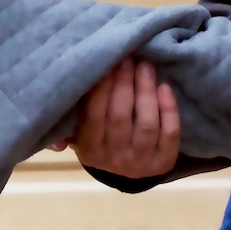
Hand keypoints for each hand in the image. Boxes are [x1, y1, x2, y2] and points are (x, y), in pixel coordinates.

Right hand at [61, 59, 179, 175]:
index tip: (108, 62)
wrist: (126, 170)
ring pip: (146, 124)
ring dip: (146, 91)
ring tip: (145, 67)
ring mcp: (140, 162)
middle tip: (128, 58)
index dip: (102, 87)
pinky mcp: (163, 162)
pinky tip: (164, 87)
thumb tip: (61, 104)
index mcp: (89, 149)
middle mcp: (113, 159)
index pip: (93, 115)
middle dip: (124, 83)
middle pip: (120, 117)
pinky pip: (169, 134)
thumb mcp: (78, 132)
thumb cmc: (100, 138)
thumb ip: (68, 118)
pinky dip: (169, 109)